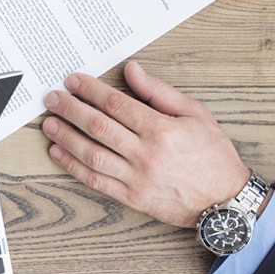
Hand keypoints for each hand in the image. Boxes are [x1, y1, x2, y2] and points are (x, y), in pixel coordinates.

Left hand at [42, 60, 250, 227]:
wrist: (226, 202)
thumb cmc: (212, 155)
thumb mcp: (195, 114)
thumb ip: (159, 92)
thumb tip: (132, 70)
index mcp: (161, 130)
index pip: (115, 104)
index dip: (90, 90)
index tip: (73, 81)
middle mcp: (146, 154)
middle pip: (98, 126)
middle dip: (70, 109)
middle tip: (52, 98)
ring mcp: (137, 178)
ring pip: (91, 154)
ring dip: (66, 137)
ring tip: (48, 124)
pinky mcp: (131, 197)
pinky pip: (95, 180)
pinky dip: (72, 166)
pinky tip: (58, 153)